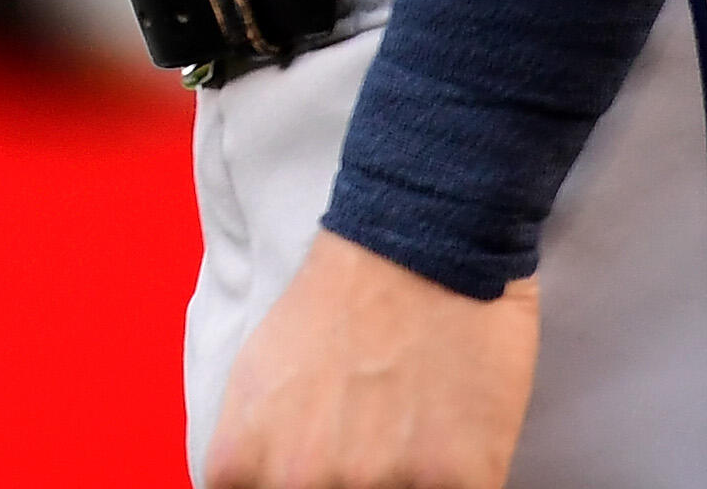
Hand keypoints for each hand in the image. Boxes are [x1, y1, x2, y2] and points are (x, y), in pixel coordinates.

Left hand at [204, 231, 538, 487]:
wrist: (419, 242)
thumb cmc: (333, 304)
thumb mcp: (256, 376)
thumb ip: (254, 453)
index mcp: (247, 460)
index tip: (313, 474)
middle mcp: (305, 480)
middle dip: (347, 485)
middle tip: (367, 448)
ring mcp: (382, 485)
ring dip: (403, 486)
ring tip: (410, 440)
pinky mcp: (458, 482)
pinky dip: (455, 484)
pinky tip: (452, 447)